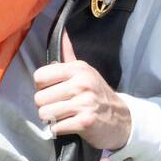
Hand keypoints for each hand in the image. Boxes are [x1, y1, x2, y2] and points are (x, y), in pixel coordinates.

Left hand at [33, 33, 131, 152]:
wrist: (120, 118)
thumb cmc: (97, 94)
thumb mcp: (85, 71)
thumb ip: (68, 54)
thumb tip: (61, 30)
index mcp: (78, 69)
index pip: (40, 76)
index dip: (41, 87)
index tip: (51, 91)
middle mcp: (81, 83)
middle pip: (39, 98)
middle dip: (45, 106)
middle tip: (58, 106)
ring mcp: (84, 103)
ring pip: (45, 114)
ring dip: (51, 119)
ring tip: (63, 116)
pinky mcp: (85, 122)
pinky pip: (55, 128)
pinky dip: (58, 130)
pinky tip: (69, 124)